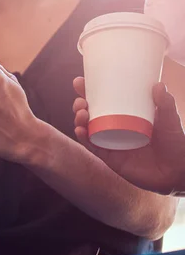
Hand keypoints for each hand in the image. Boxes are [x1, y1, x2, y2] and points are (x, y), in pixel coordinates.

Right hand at [73, 77, 184, 193]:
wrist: (176, 172)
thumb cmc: (175, 145)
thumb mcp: (171, 121)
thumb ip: (165, 104)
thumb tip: (158, 85)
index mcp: (126, 115)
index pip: (104, 101)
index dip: (89, 91)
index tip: (81, 82)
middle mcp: (115, 128)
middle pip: (91, 114)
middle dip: (80, 105)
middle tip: (81, 100)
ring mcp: (111, 142)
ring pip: (88, 129)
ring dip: (79, 120)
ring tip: (82, 113)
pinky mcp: (110, 157)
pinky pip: (92, 146)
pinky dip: (84, 138)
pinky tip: (80, 130)